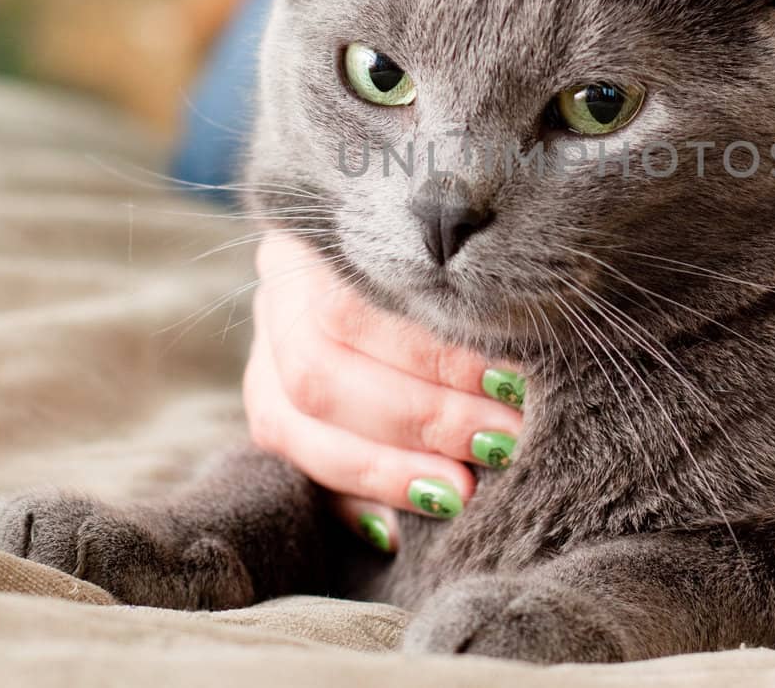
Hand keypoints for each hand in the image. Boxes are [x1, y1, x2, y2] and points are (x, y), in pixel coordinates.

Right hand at [244, 233, 522, 548]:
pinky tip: (403, 528)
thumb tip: (514, 369)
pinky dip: (355, 499)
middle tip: (503, 441)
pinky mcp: (268, 419)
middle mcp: (275, 301)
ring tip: (465, 491)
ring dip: (389, 467)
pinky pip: (298, 472)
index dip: (433, 354)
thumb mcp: (447, 263)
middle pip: (324, 370)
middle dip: (423, 415)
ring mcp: (261, 361)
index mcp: (313, 247)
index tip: (511, 383)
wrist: (391, 276)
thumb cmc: (447, 270)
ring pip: (298, 427)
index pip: (355, 304)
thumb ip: (461, 296)